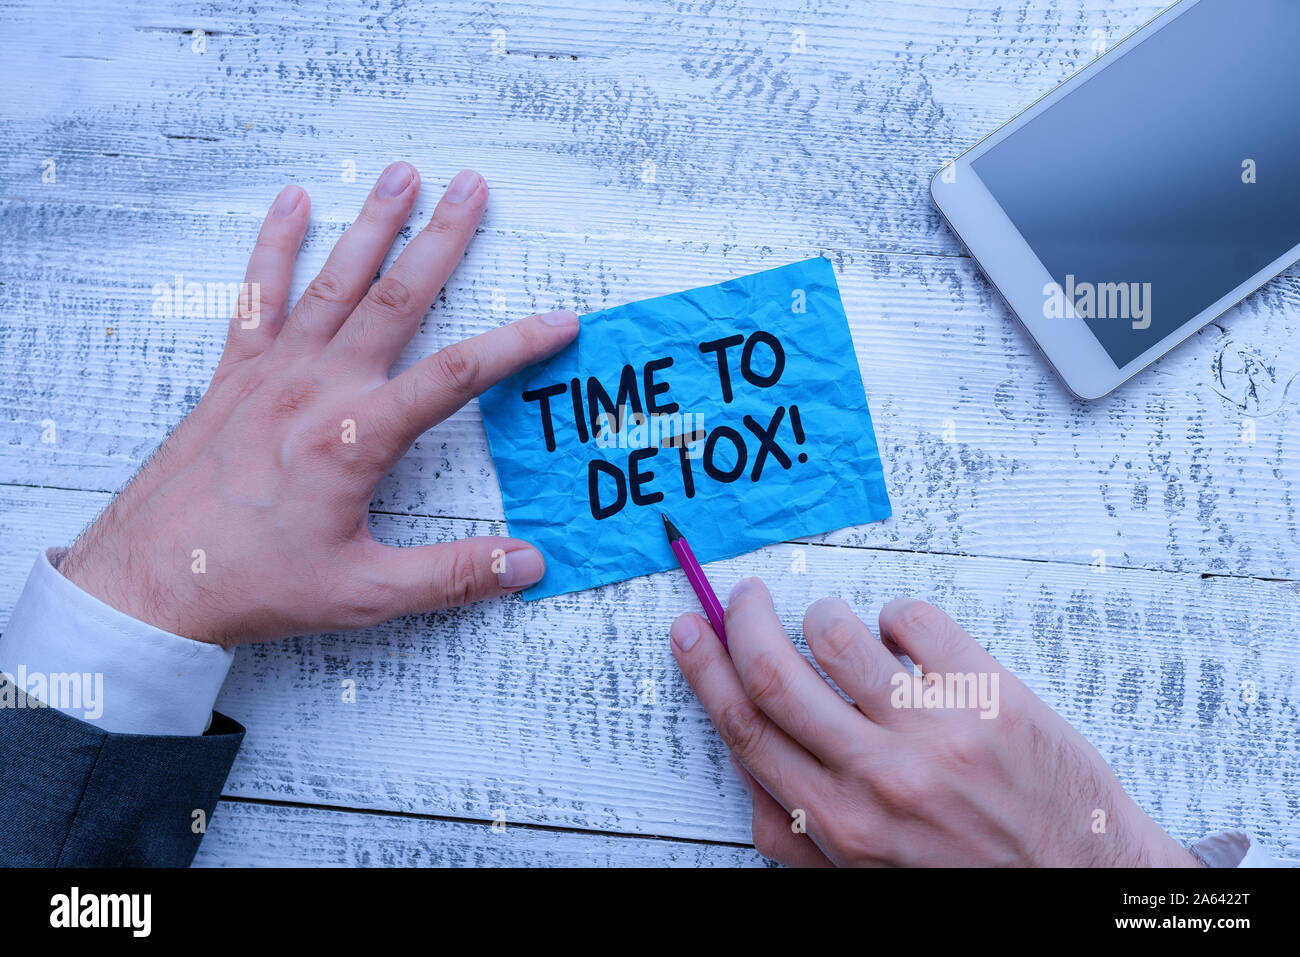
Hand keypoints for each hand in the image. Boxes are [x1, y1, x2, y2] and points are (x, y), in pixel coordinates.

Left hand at [60, 162, 578, 646]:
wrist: (148, 581)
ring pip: (333, 284)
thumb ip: (451, 576)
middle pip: (394, 299)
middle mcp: (316, 390)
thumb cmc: (253, 585)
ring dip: (371, 225)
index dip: (516, 345)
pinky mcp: (234, 376)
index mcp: (356, 438)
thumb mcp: (364, 594)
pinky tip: (291, 202)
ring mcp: (271, 374)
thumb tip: (528, 563)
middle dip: (440, 239)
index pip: (456, 376)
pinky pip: (257, 297)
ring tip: (402, 173)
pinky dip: (274, 246)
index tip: (560, 322)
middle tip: (470, 187)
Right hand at [670, 578, 1196, 866]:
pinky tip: (906, 642)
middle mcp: (880, 778)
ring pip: (836, 636)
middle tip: (741, 597)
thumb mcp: (868, 878)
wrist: (1081, 880)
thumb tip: (748, 767)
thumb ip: (798, 835)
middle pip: (775, 675)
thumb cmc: (970, 872)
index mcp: (841, 825)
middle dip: (743, 622)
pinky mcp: (988, 694)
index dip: (707, 671)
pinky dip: (894, 616)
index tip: (691, 631)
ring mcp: (935, 731)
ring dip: (820, 616)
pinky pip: (912, 618)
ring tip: (835, 628)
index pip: (747, 730)